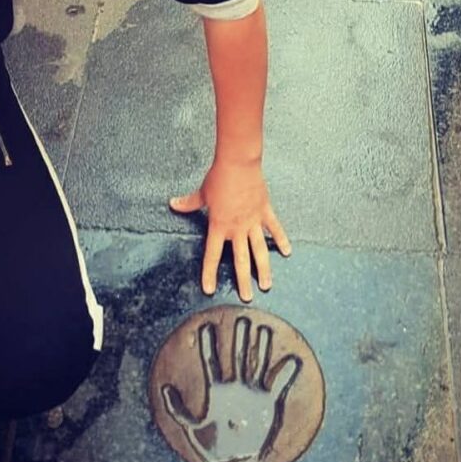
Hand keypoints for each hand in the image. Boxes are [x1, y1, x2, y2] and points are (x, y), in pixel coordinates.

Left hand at [162, 315, 300, 461]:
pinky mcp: (268, 404)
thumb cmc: (210, 445)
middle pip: (237, 356)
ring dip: (262, 347)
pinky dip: (287, 374)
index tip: (206, 325)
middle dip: (239, 338)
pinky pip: (278, 385)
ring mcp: (252, 394)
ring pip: (257, 364)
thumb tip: (165, 388)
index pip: (211, 361)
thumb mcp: (190, 427)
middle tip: (243, 317)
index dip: (208, 344)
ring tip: (264, 329)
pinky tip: (293, 360)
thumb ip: (177, 409)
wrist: (232, 461)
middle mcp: (235, 388)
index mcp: (216, 391)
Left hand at [170, 160, 290, 300]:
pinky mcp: (264, 211)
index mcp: (219, 226)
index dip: (210, 273)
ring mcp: (253, 221)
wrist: (238, 163)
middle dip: (243, 280)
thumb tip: (173, 204)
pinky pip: (274, 229)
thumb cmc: (219, 178)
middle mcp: (237, 228)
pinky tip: (287, 252)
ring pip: (259, 250)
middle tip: (247, 298)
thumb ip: (189, 203)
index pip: (212, 254)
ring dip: (263, 269)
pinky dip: (281, 240)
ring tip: (266, 285)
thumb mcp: (202, 193)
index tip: (209, 289)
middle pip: (240, 259)